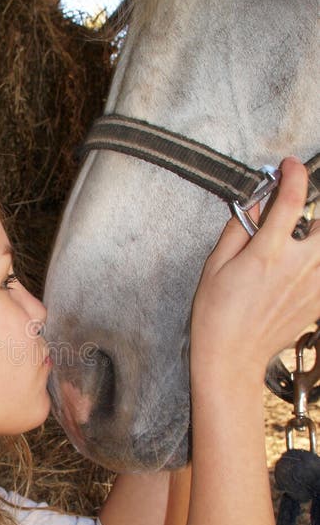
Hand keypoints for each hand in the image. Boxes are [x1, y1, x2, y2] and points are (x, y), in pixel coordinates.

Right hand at [191, 157, 319, 380]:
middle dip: (315, 210)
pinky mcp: (319, 301)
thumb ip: (239, 229)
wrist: (232, 357)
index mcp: (269, 253)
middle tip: (296, 214)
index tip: (289, 167)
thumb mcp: (215, 266)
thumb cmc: (217, 316)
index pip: (292, 199)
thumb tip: (256, 204)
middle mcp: (299, 266)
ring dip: (316, 237)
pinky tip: (297, 269)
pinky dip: (315, 263)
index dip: (293, 174)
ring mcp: (314, 285)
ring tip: (295, 245)